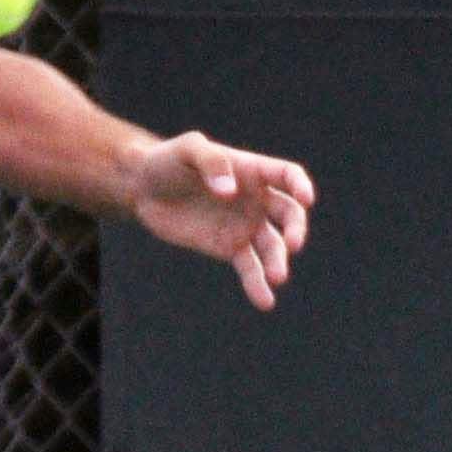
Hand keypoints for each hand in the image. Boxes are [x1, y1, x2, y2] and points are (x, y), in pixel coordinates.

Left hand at [123, 129, 314, 310]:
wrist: (144, 189)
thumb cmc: (167, 161)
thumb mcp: (187, 150)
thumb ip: (211, 162)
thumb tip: (230, 192)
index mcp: (252, 170)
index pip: (287, 175)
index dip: (300, 186)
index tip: (306, 200)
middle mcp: (255, 199)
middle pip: (289, 214)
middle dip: (296, 229)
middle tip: (292, 245)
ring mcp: (244, 226)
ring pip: (272, 246)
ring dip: (278, 262)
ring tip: (276, 278)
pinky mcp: (229, 248)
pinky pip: (250, 268)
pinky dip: (258, 285)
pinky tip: (265, 301)